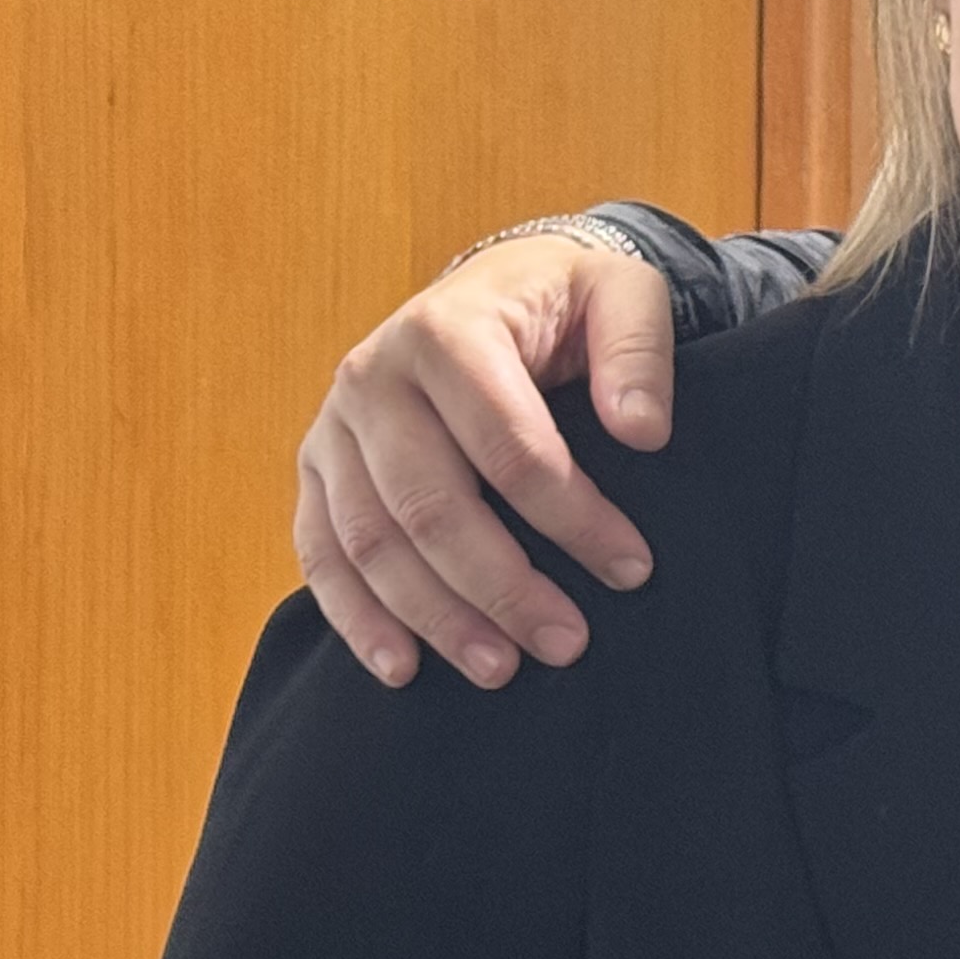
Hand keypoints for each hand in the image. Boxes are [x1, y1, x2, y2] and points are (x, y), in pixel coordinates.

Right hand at [292, 231, 676, 687]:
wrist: (496, 288)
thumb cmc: (566, 301)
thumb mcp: (624, 294)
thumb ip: (639, 353)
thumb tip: (641, 431)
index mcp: (447, 330)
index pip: (509, 445)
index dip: (572, 516)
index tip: (632, 569)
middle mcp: (374, 376)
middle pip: (431, 504)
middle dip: (501, 586)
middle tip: (566, 643)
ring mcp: (335, 426)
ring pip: (370, 540)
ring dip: (433, 616)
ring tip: (500, 670)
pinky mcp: (318, 468)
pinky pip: (321, 550)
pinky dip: (355, 616)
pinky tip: (401, 666)